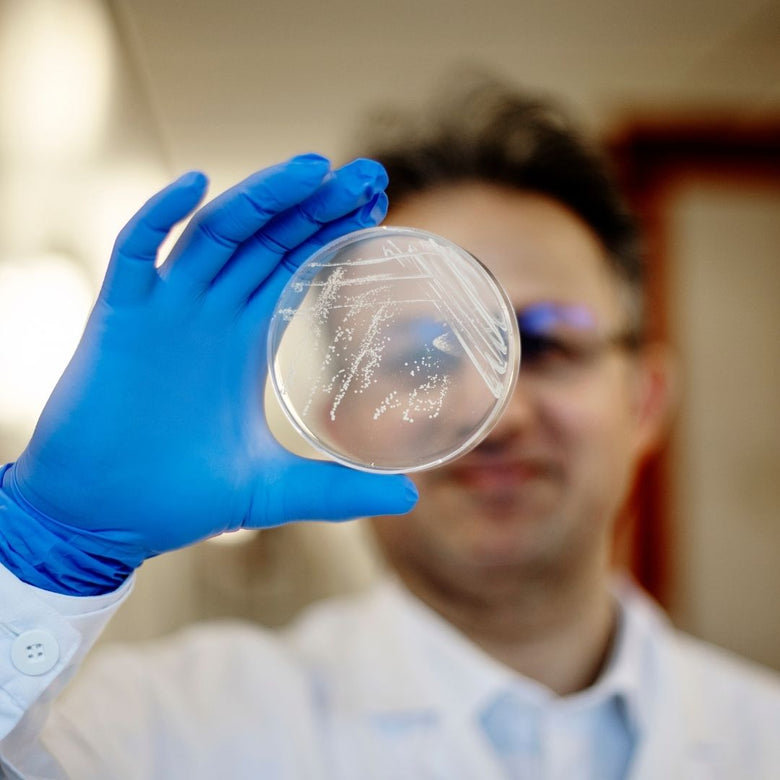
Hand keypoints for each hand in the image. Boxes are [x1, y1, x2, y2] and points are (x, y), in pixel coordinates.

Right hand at [4, 154, 416, 584]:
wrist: (103, 520)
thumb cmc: (179, 499)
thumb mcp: (272, 489)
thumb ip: (337, 489)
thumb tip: (408, 499)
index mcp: (245, 339)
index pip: (295, 266)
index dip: (331, 232)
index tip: (378, 205)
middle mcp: (209, 313)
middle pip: (266, 238)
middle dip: (314, 202)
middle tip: (369, 173)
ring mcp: (164, 310)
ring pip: (214, 233)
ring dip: (260, 197)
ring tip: (314, 169)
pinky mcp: (119, 318)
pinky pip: (135, 251)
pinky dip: (160, 216)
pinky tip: (197, 184)